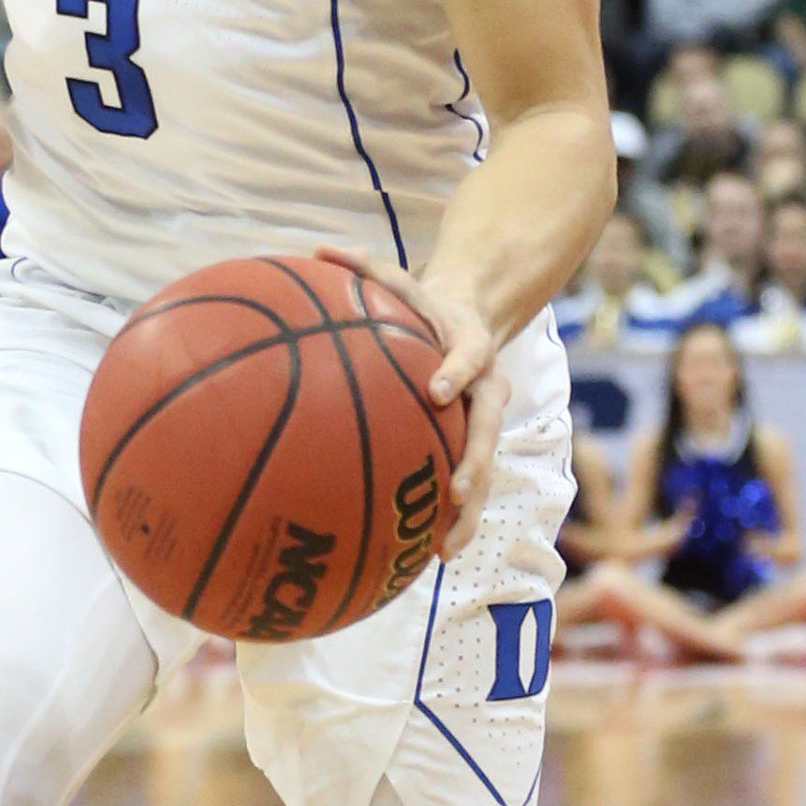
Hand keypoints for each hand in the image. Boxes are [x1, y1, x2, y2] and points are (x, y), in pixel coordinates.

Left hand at [317, 241, 508, 553]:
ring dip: (470, 510)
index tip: (438, 390)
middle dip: (475, 462)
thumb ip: (364, 268)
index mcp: (471, 346)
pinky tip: (427, 558)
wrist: (473, 316)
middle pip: (490, 429)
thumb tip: (315, 247)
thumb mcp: (400, 280)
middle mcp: (487, 389)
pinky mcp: (475, 446)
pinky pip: (467, 487)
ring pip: (485, 470)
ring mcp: (485, 422)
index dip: (457, 371)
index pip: (470, 356)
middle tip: (455, 491)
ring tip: (447, 548)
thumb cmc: (423, 304)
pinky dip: (453, 521)